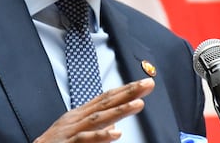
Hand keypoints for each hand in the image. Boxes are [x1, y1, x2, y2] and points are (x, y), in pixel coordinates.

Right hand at [33, 77, 154, 142]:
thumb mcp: (76, 133)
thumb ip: (95, 128)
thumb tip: (115, 123)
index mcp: (79, 115)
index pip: (106, 98)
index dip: (125, 90)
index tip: (145, 83)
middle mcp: (76, 119)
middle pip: (105, 103)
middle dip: (128, 92)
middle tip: (148, 84)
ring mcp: (71, 131)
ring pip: (98, 118)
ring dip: (120, 110)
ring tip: (139, 103)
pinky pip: (85, 140)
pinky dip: (101, 136)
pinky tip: (117, 133)